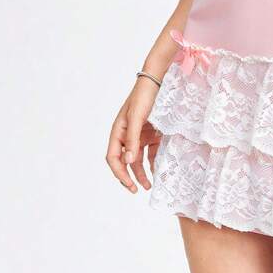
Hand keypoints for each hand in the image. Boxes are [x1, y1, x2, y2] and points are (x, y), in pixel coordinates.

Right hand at [106, 78, 162, 192]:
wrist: (159, 82)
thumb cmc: (144, 97)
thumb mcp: (137, 118)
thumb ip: (133, 140)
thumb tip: (128, 162)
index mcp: (118, 132)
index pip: (113, 158)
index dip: (119, 173)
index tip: (129, 185)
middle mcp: (127, 136)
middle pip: (125, 162)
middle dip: (130, 177)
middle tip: (138, 190)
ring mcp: (140, 136)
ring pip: (138, 161)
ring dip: (141, 174)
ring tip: (149, 186)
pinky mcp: (152, 136)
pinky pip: (151, 154)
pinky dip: (153, 164)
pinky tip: (157, 172)